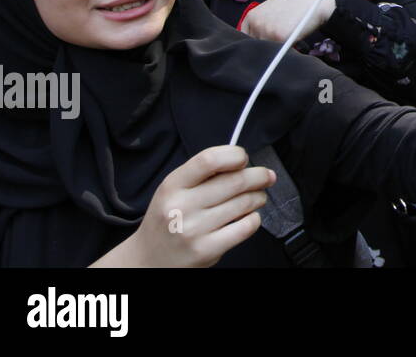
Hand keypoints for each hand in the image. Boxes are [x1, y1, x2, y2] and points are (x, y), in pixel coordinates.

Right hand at [108, 146, 274, 266]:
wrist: (148, 259)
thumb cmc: (167, 219)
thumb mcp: (173, 190)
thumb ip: (202, 174)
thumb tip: (243, 163)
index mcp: (172, 185)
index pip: (209, 160)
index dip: (235, 155)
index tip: (244, 158)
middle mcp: (181, 206)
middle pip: (235, 181)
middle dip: (259, 176)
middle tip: (266, 176)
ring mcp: (193, 230)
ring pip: (244, 203)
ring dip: (259, 197)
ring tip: (258, 197)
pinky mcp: (206, 250)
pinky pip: (245, 227)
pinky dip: (254, 219)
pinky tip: (249, 217)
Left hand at [239, 0, 335, 43]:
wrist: (315, 1)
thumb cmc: (297, 4)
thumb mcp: (273, 9)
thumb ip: (262, 22)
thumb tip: (257, 40)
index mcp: (252, 16)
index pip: (245, 37)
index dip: (255, 41)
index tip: (263, 44)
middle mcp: (256, 23)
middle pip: (254, 45)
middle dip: (265, 46)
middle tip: (278, 42)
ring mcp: (267, 31)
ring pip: (266, 50)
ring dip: (275, 50)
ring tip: (288, 39)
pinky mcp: (279, 38)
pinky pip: (278, 51)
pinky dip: (285, 50)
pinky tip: (294, 40)